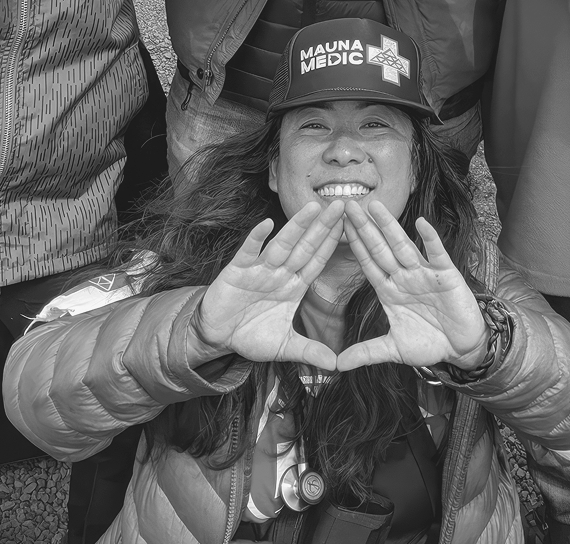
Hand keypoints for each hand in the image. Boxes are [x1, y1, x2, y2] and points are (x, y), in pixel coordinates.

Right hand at [195, 201, 346, 372]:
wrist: (217, 336)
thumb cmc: (251, 335)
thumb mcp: (284, 346)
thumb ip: (309, 351)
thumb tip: (336, 366)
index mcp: (293, 286)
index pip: (317, 262)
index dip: (333, 245)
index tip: (351, 226)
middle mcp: (279, 273)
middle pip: (305, 247)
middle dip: (322, 226)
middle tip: (341, 204)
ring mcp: (259, 270)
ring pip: (282, 245)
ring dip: (296, 226)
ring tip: (312, 207)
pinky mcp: (237, 271)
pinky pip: (248, 252)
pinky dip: (256, 239)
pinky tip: (266, 224)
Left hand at [336, 201, 488, 372]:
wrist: (461, 348)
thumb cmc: (429, 343)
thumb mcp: (393, 349)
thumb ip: (366, 352)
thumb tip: (337, 365)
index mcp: (390, 290)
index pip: (368, 264)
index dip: (354, 246)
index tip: (337, 226)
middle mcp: (404, 277)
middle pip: (380, 249)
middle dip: (365, 228)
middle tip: (348, 204)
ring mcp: (424, 274)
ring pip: (403, 246)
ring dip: (389, 227)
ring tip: (375, 206)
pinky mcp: (446, 275)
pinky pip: (436, 254)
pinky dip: (430, 239)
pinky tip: (421, 223)